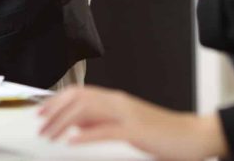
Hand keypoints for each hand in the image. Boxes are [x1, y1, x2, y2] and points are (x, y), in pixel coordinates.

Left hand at [39, 86, 228, 160]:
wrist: (194, 136)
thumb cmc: (162, 134)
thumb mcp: (125, 125)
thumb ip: (101, 122)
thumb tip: (76, 124)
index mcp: (116, 100)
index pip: (78, 93)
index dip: (56, 100)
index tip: (41, 111)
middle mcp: (118, 102)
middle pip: (78, 99)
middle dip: (54, 111)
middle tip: (39, 124)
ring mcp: (127, 115)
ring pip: (87, 111)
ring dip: (63, 122)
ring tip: (49, 134)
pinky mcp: (136, 131)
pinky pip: (106, 130)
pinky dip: (86, 135)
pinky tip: (72, 141)